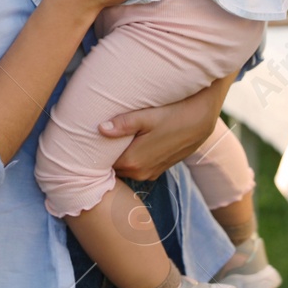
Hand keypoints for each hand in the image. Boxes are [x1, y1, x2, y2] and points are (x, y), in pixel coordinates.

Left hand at [103, 74, 234, 180]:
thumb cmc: (174, 114)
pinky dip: (133, 158)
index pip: (102, 164)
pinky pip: (138, 167)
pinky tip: (132, 142)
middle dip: (105, 155)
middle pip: (113, 167)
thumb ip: (124, 124)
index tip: (86, 141)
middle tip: (96, 138)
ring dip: (120, 156)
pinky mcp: (159, 169)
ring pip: (126, 168)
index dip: (94, 153)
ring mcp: (151, 173)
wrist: (201, 119)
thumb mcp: (148, 116)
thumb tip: (100, 128)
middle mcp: (141, 172)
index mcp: (133, 161)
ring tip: (113, 139)